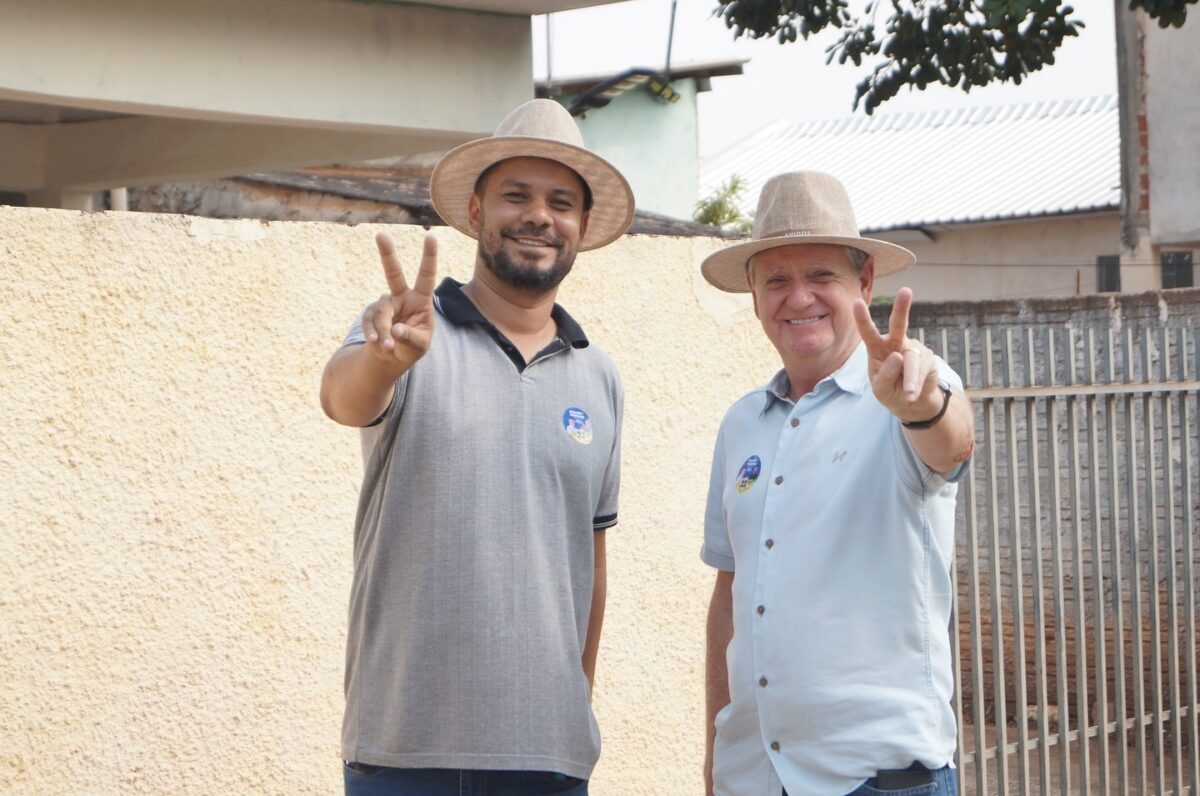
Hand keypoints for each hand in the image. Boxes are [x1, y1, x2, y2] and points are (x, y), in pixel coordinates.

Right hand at [362, 233, 437, 367]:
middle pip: (393, 273)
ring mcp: (384, 304)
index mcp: (421, 300)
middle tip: (381, 235)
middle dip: (387, 254)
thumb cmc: (412, 347)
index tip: (431, 236)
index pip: (426, 276)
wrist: (392, 356)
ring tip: (388, 346)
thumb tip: (395, 329)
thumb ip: (409, 337)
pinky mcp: (371, 313)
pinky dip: (373, 333)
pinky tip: (375, 342)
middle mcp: (402, 296)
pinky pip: (369, 321)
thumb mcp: (419, 346)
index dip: (429, 257)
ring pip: (381, 312)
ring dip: (382, 330)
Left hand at [852, 287, 940, 421]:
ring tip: (908, 395)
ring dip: (909, 379)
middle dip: (902, 308)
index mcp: (876, 348)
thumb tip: (898, 355)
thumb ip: (884, 374)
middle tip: (906, 290)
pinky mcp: (927, 357)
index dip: (862, 318)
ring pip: (911, 360)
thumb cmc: (890, 391)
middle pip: (898, 324)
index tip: (856, 302)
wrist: (913, 403)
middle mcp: (895, 343)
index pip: (868, 332)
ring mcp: (913, 348)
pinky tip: (912, 394)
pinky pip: (922, 369)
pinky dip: (916, 384)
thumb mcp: (880, 389)